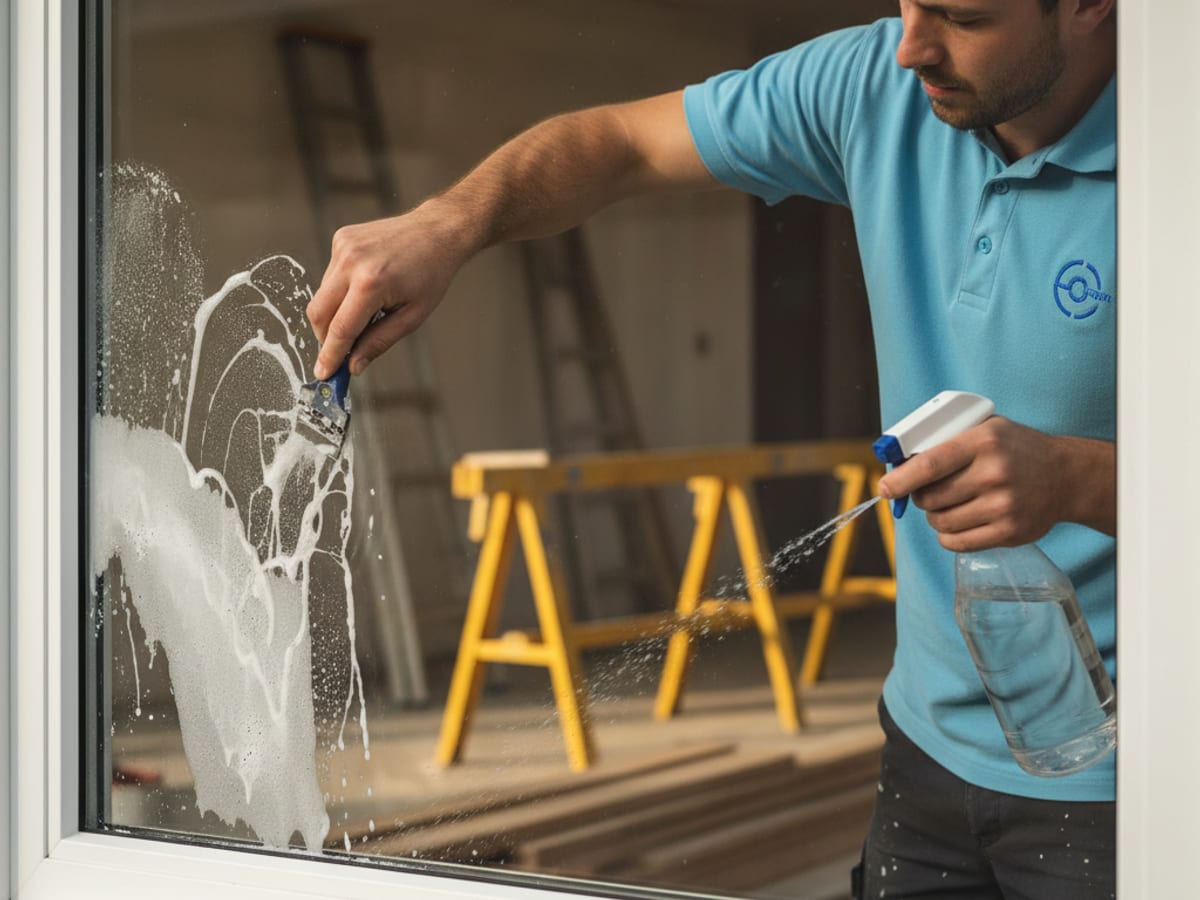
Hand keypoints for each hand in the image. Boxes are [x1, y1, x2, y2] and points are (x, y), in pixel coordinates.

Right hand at [307, 200, 469, 378]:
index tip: (323, 374)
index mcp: (371, 283)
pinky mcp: (340, 239)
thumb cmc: (431, 274)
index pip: (340, 329)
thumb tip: (353, 365)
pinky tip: (366, 288)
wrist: (437, 232)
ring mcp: (342, 247)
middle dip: (326, 338)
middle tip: (341, 352)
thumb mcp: (412, 316)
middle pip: (319, 313)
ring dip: (335, 313)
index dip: (330, 355)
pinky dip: (340, 291)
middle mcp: (351, 262)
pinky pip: (330, 277)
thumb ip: (379, 342)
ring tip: (366, 313)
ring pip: (322, 295)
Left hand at [876, 417, 1115, 551]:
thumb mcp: (985, 430)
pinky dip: (947, 536)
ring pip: (941, 522)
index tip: (885, 488)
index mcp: (984, 442)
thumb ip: (945, 441)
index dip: (901, 479)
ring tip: (948, 504)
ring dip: (935, 516)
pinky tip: (957, 523)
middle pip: (930, 498)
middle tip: (927, 491)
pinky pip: (957, 543)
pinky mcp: (1009, 532)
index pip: (929, 464)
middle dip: (919, 497)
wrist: (1065, 476)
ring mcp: (1004, 506)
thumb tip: (898, 464)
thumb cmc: (1015, 450)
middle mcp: (994, 474)